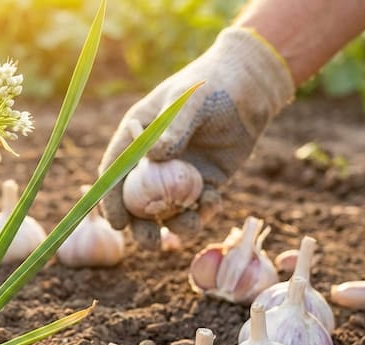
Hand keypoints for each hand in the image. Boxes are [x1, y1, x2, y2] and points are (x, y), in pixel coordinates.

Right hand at [98, 27, 294, 248]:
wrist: (252, 85)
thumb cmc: (213, 83)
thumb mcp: (190, 102)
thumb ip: (173, 129)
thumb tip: (154, 158)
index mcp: (137, 135)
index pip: (116, 172)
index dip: (112, 200)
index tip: (118, 223)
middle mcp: (153, 159)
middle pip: (137, 200)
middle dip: (142, 225)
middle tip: (151, 242)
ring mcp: (179, 173)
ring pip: (168, 209)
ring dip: (176, 224)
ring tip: (189, 224)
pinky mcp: (206, 181)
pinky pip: (199, 206)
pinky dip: (203, 211)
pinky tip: (213, 201)